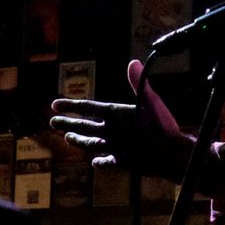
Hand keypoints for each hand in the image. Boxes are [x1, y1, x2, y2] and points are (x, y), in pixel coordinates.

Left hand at [49, 59, 194, 177]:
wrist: (172, 155)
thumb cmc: (163, 126)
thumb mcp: (152, 100)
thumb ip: (139, 81)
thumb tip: (132, 62)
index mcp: (116, 114)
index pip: (87, 107)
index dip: (70, 105)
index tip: (54, 104)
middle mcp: (111, 131)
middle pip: (83, 126)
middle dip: (66, 123)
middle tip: (52, 122)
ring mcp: (115, 147)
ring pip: (90, 143)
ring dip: (78, 140)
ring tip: (67, 137)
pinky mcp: (123, 162)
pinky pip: (106, 161)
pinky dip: (99, 161)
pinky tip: (94, 162)